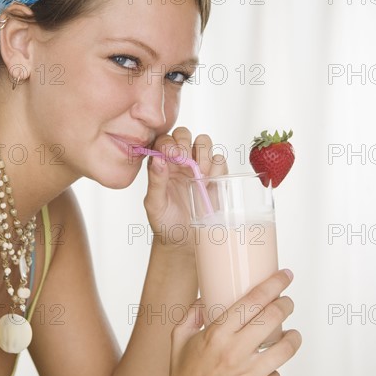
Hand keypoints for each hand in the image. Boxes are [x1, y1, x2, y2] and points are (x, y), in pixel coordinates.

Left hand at [144, 127, 227, 249]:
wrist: (185, 241)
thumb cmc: (165, 223)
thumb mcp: (155, 205)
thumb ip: (155, 182)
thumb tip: (158, 159)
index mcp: (161, 164)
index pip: (163, 140)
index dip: (168, 143)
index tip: (172, 156)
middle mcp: (179, 161)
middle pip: (184, 134)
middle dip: (185, 143)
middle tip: (185, 161)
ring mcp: (198, 166)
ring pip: (204, 142)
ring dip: (203, 153)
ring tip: (199, 173)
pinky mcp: (216, 175)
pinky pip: (220, 159)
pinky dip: (217, 167)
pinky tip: (209, 182)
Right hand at [161, 270, 301, 375]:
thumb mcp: (179, 338)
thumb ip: (192, 313)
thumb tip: (208, 297)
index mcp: (216, 334)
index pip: (253, 301)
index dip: (274, 284)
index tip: (285, 276)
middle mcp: (234, 353)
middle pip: (273, 318)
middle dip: (286, 304)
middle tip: (287, 302)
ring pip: (285, 349)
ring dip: (292, 338)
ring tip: (291, 334)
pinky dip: (274, 371)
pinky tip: (267, 368)